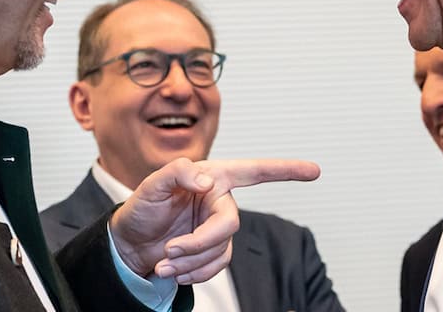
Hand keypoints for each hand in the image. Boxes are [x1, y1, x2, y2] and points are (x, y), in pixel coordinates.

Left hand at [109, 157, 319, 283]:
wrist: (129, 244)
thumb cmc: (140, 208)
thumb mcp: (150, 185)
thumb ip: (177, 172)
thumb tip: (205, 181)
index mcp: (213, 176)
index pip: (255, 171)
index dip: (285, 170)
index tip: (314, 171)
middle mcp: (220, 200)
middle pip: (228, 224)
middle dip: (199, 242)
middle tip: (170, 250)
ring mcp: (218, 227)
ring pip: (220, 250)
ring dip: (190, 261)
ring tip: (163, 261)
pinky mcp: (214, 251)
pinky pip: (216, 266)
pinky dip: (193, 273)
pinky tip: (173, 270)